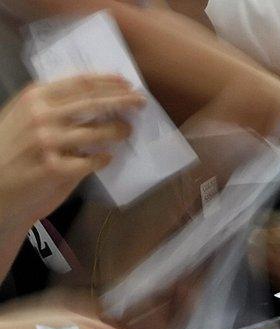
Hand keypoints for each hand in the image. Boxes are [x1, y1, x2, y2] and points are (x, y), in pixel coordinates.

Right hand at [0, 74, 144, 231]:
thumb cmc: (10, 150)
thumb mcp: (24, 117)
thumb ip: (52, 106)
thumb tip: (96, 99)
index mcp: (34, 97)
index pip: (80, 83)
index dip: (108, 82)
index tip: (127, 83)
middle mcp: (41, 116)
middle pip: (94, 103)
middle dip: (123, 101)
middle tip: (141, 102)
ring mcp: (48, 143)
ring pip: (97, 132)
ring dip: (118, 130)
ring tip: (127, 130)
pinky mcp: (55, 169)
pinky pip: (92, 161)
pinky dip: (102, 158)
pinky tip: (106, 158)